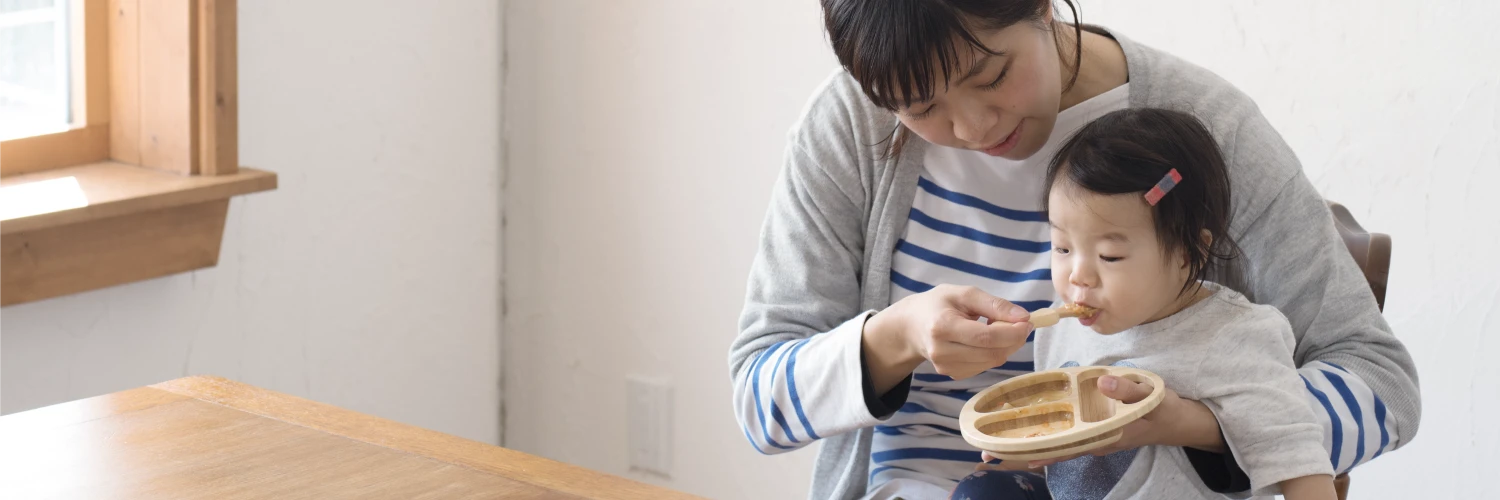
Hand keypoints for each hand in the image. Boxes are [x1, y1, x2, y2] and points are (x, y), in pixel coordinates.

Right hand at [862, 285, 1034, 392]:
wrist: (911, 326)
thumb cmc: (938, 305)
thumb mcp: (963, 293)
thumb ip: (994, 304)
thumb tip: (1024, 317)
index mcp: (942, 326)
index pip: (985, 337)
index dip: (1012, 332)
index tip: (1027, 321)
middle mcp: (941, 351)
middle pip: (992, 353)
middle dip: (1014, 339)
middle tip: (1020, 324)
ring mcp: (945, 366)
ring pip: (992, 362)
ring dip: (1005, 347)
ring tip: (997, 329)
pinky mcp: (951, 374)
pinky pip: (984, 367)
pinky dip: (993, 354)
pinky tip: (985, 341)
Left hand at [978, 375, 1225, 469]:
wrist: (1179, 421)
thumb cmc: (1164, 409)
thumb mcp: (1150, 397)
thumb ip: (1127, 389)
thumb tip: (1102, 382)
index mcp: (1102, 435)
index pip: (1061, 448)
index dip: (1032, 451)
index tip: (1005, 454)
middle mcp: (1093, 441)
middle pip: (1050, 452)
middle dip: (1018, 455)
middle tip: (984, 456)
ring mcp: (1092, 438)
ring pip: (1053, 448)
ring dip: (1025, 449)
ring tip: (993, 451)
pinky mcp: (1093, 431)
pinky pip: (1063, 439)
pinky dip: (1043, 439)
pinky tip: (1025, 437)